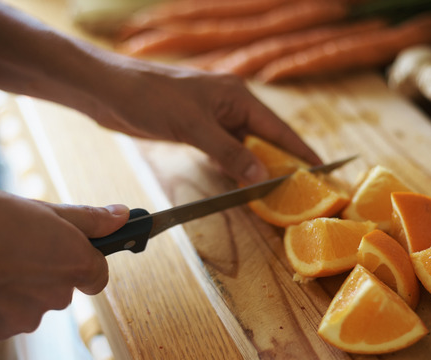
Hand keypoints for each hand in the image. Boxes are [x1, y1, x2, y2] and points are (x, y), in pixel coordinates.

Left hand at [0, 0, 318, 183]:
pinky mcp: (193, 129)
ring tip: (272, 197)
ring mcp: (211, 118)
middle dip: (280, 165)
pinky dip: (232, 168)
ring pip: (243, 149)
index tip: (323, 171)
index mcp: (237, 97)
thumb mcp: (193, 127)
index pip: (279, 129)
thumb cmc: (149, 99)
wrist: (107, 92)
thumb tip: (263, 177)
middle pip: (264, 140)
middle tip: (298, 194)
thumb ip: (230, 153)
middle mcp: (229, 106)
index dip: (301, 151)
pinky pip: (222, 152)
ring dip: (254, 170)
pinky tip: (237, 186)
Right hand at [0, 187, 128, 340]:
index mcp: (73, 262)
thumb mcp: (37, 207)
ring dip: (19, 286)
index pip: (97, 272)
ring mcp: (26, 318)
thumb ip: (85, 218)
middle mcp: (57, 296)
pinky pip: (5, 316)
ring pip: (33, 303)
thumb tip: (123, 216)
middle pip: (63, 287)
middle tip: (13, 245)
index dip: (81, 257)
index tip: (61, 246)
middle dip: (46, 269)